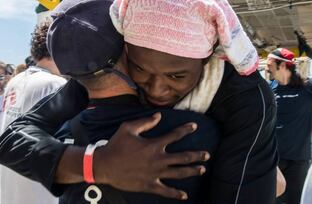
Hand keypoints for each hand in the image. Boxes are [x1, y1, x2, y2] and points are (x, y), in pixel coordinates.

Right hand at [93, 113, 209, 199]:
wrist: (104, 165)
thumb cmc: (115, 145)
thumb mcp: (128, 128)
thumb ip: (145, 122)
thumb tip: (159, 115)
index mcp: (154, 144)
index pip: (175, 135)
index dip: (186, 130)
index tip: (195, 126)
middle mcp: (158, 159)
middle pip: (183, 157)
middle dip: (197, 155)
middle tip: (207, 155)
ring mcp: (155, 173)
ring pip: (179, 173)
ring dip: (192, 171)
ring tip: (202, 170)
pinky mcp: (149, 185)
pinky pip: (166, 190)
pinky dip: (176, 193)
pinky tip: (185, 195)